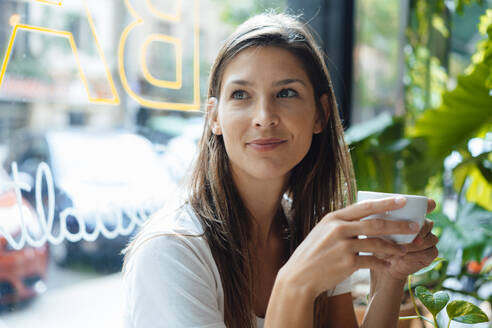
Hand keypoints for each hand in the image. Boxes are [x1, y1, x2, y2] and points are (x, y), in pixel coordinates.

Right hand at [278, 197, 418, 298]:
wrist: (299, 276)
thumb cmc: (313, 254)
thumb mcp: (322, 232)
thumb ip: (341, 224)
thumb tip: (363, 218)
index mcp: (333, 218)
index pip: (365, 206)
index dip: (386, 202)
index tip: (403, 200)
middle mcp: (338, 229)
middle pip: (376, 224)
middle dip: (399, 225)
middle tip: (415, 227)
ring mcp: (343, 246)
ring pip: (377, 244)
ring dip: (394, 247)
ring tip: (405, 249)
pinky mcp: (347, 263)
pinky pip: (372, 262)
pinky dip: (383, 263)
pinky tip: (389, 265)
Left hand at [374, 199, 438, 280]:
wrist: (383, 263)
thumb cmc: (378, 241)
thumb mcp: (375, 230)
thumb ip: (378, 223)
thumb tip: (373, 219)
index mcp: (413, 215)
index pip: (427, 206)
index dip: (429, 205)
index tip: (427, 205)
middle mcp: (424, 225)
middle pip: (426, 224)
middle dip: (414, 230)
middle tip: (400, 235)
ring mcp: (429, 239)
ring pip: (427, 239)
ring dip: (411, 244)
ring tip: (394, 249)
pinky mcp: (430, 253)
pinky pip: (428, 253)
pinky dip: (414, 255)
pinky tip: (402, 257)